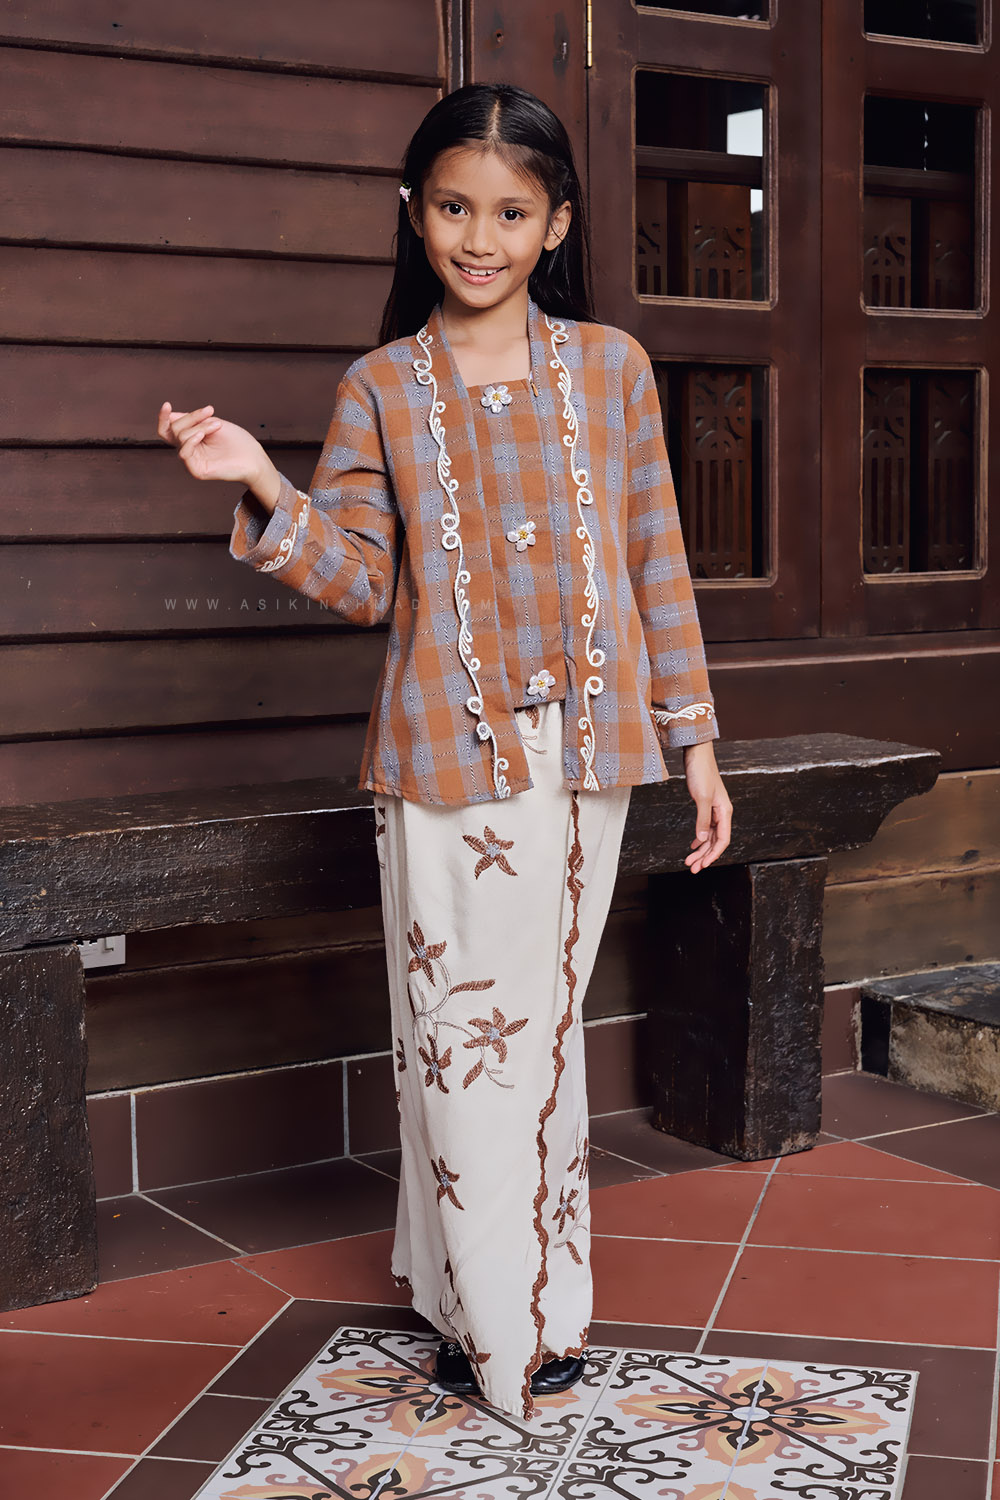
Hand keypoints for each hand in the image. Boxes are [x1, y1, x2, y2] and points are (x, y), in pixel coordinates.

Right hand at [156, 401, 268, 486]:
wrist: (253, 457)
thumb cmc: (236, 440)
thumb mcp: (212, 423)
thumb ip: (192, 420)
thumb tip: (170, 415)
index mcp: (190, 439)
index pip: (168, 429)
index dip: (163, 418)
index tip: (167, 404)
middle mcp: (188, 450)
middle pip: (175, 429)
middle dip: (192, 417)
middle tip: (211, 411)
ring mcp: (191, 461)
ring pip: (181, 437)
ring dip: (199, 427)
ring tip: (217, 425)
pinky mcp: (196, 470)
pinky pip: (184, 453)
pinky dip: (191, 441)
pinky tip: (202, 435)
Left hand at [682, 741, 731, 872]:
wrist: (696, 753)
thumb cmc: (700, 772)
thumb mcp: (700, 797)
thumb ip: (702, 820)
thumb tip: (702, 840)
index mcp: (725, 812)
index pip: (723, 840)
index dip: (713, 855)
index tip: (702, 866)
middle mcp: (722, 812)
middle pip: (716, 841)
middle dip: (705, 856)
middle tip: (692, 869)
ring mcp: (714, 809)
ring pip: (710, 836)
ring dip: (700, 850)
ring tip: (689, 861)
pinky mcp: (706, 805)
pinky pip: (706, 827)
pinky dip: (699, 838)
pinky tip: (693, 846)